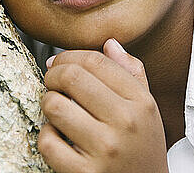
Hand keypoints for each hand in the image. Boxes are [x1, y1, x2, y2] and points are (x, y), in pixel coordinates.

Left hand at [39, 39, 168, 172]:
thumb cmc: (143, 148)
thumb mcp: (147, 109)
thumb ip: (132, 73)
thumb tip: (109, 43)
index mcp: (141, 102)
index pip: (95, 61)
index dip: (70, 55)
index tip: (60, 62)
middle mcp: (125, 123)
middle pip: (72, 77)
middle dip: (53, 75)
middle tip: (52, 82)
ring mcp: (105, 150)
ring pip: (55, 106)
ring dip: (48, 103)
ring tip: (56, 109)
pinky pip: (48, 142)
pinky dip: (46, 135)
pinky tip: (57, 136)